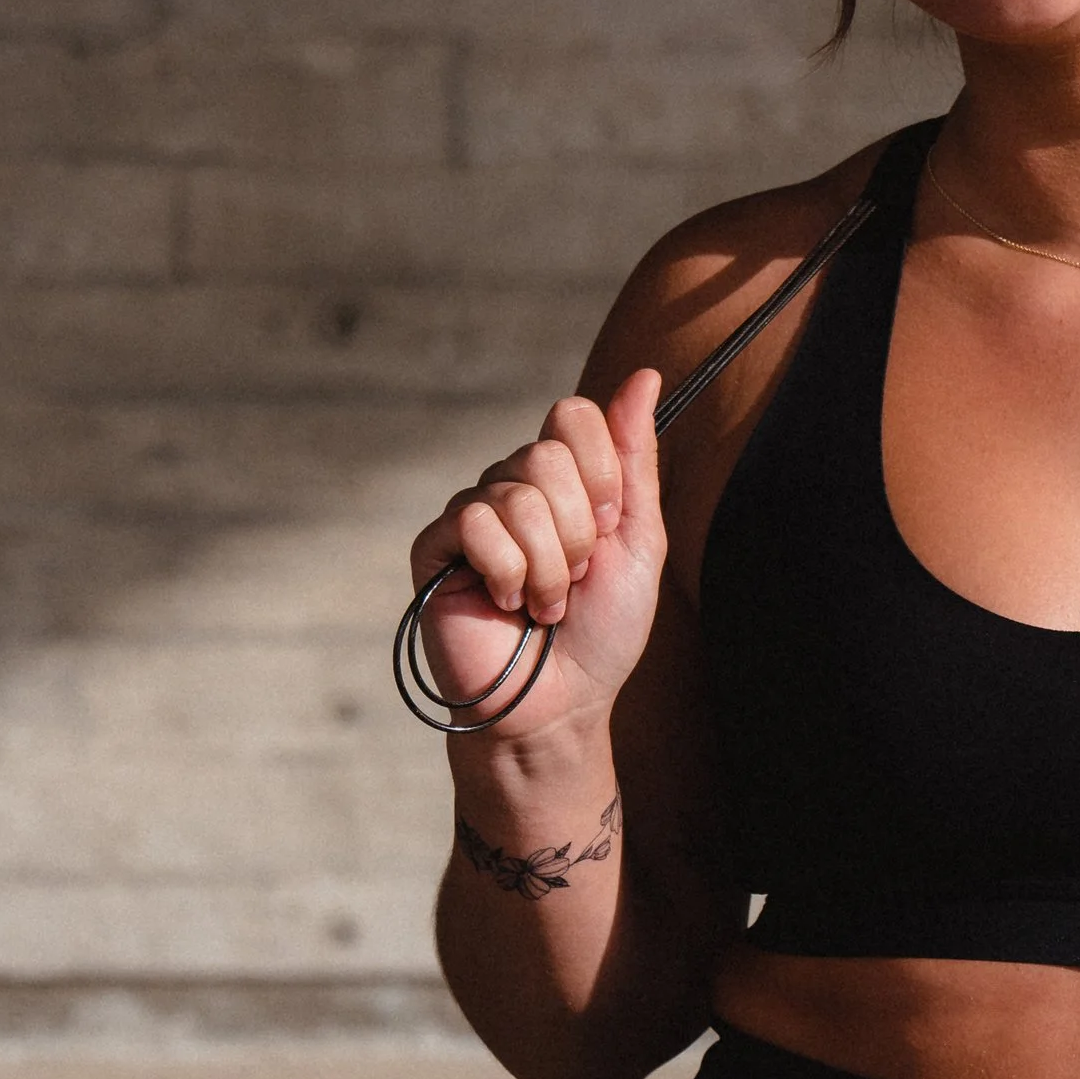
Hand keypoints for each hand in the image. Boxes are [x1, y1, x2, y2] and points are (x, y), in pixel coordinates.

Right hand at [407, 377, 664, 746]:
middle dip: (578, 532)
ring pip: (516, 497)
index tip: (610, 526)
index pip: (574, 416)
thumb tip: (644, 376)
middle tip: (574, 577)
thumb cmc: (602, 630)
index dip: (602, 473)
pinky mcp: (435, 547)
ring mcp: (472, 514)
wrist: (561, 702)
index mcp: (563, 478)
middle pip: (547, 455)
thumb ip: (635, 458)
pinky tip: (504, 602)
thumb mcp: (639, 539)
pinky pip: (475, 523)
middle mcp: (513, 485)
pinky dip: (506, 572)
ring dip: (547, 566)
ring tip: (542, 603)